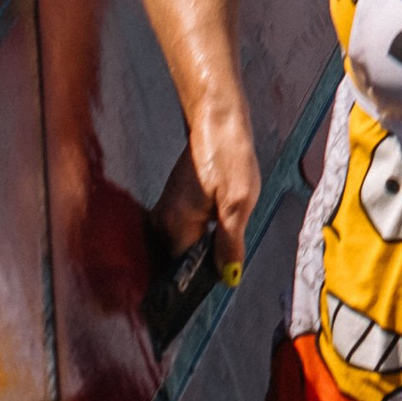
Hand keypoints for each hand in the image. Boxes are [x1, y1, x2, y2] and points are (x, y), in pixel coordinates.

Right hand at [177, 98, 261, 275]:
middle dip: (202, 265)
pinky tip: (218, 222)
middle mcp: (164, 219)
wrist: (218, 120)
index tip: (218, 279)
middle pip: (180, 261)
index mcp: (176, 224)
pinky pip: (185, 231)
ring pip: (184, 246)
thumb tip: (228, 275)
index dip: (200, 280)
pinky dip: (201, 234)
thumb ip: (230, 244)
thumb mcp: (237, 204)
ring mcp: (167, 209)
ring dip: (203, 248)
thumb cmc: (228, 154)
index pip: (181, 272)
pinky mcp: (175, 201)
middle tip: (225, 252)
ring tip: (222, 233)